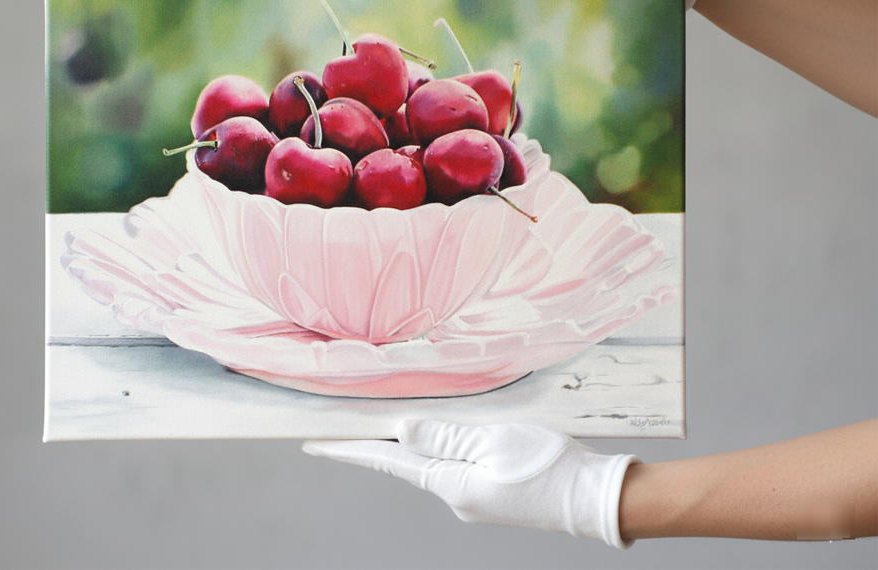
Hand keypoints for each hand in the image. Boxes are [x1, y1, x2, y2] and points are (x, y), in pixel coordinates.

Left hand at [303, 419, 638, 547]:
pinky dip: (441, 445)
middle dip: (377, 439)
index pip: (388, 461)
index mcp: (451, 485)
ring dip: (412, 440)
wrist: (596, 498)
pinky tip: (443, 430)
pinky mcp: (492, 491)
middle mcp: (456, 496)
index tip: (317, 442)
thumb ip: (445, 436)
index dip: (351, 448)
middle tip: (347, 418)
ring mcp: (475, 497)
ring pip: (433, 460)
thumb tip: (400, 430)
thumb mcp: (494, 442)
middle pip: (406, 461)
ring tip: (390, 415)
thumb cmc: (550, 467)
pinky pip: (456, 463)